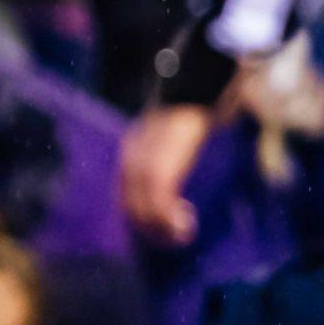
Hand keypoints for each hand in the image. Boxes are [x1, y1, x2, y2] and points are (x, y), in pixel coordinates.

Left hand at [120, 102, 213, 244]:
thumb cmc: (196, 103)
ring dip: (163, 231)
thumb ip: (175, 147)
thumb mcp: (177, 130)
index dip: (142, 218)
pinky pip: (158, 207)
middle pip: (131, 210)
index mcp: (133, 152)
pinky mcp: (160, 170)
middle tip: (177, 239)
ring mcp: (143, 167)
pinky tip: (186, 225)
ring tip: (183, 236)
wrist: (196, 85)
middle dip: (152, 231)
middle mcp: (131, 162)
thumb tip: (190, 158)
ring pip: (142, 214)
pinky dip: (170, 222)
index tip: (164, 227)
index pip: (127, 196)